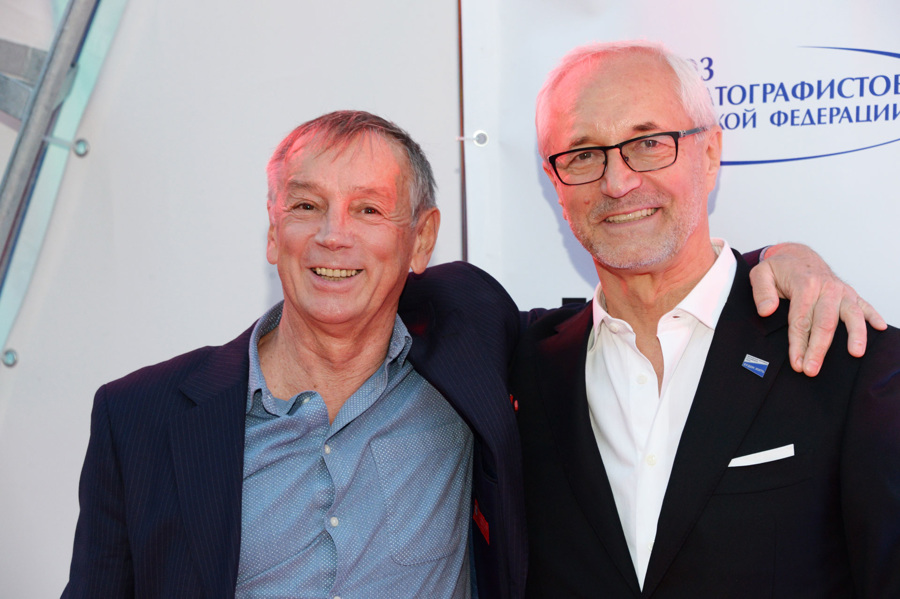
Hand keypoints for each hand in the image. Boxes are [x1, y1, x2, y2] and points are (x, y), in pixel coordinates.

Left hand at [749, 243, 886, 376]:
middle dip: (818, 349)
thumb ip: (761, 292)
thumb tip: (766, 311)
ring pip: (851, 315)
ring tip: (855, 354)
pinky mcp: (850, 293)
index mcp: (805, 284)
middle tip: (812, 370)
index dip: (798, 344)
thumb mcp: (760, 274)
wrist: (797, 256)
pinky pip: (865, 305)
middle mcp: (826, 287)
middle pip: (825, 323)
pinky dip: (874, 316)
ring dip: (854, 335)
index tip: (796, 363)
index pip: (801, 320)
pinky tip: (880, 329)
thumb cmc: (779, 269)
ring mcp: (841, 291)